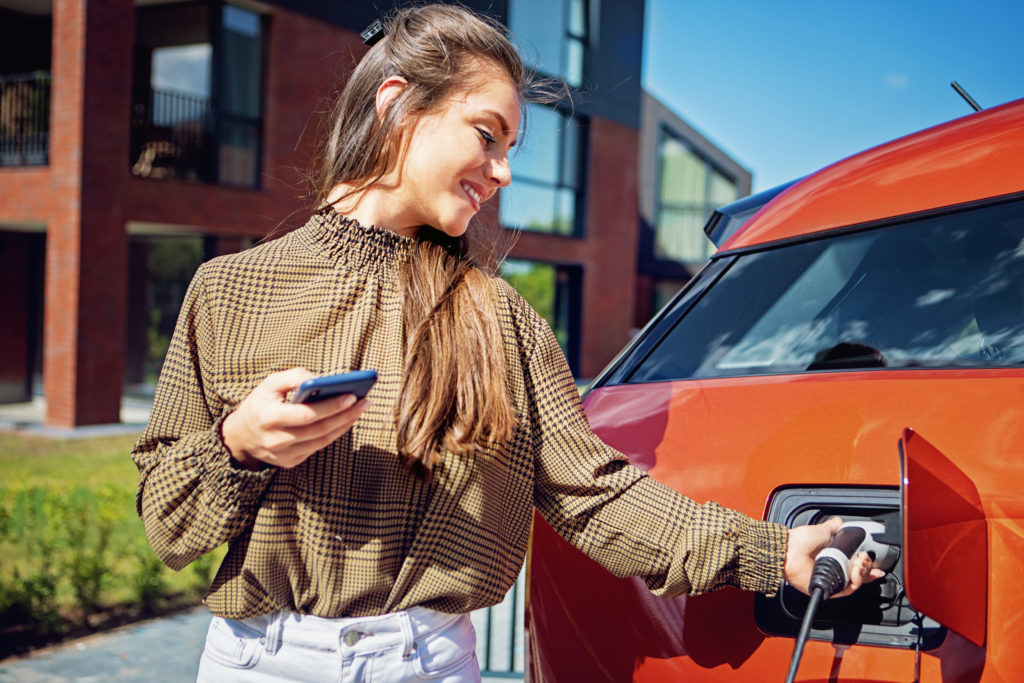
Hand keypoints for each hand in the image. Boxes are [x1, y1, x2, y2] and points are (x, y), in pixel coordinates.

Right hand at [222, 368, 368, 469]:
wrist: (240, 436)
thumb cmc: (260, 404)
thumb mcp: (269, 384)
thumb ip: (294, 376)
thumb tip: (321, 378)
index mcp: (267, 417)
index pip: (305, 414)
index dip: (330, 406)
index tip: (351, 395)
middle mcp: (275, 440)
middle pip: (319, 429)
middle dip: (345, 415)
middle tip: (365, 401)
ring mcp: (283, 455)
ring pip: (322, 440)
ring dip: (345, 424)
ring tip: (361, 409)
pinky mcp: (290, 462)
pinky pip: (318, 447)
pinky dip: (334, 433)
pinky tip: (347, 420)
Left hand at [783, 516, 885, 597]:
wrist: (790, 549)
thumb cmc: (801, 540)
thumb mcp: (822, 530)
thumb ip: (834, 526)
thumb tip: (840, 522)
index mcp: (833, 558)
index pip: (855, 566)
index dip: (867, 565)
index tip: (874, 562)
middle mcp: (833, 570)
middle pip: (859, 575)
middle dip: (867, 566)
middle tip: (864, 557)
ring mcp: (831, 580)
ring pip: (855, 582)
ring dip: (863, 572)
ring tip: (860, 562)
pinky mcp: (828, 589)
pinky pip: (847, 590)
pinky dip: (855, 582)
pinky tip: (855, 572)